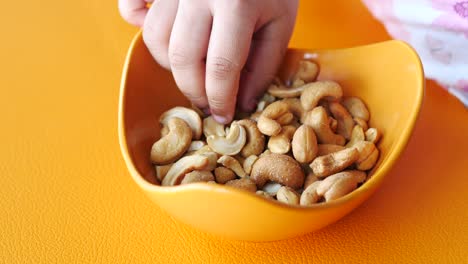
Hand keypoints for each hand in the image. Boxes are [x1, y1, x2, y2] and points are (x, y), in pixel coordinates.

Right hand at [119, 0, 297, 122]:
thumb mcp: (281, 22)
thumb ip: (263, 65)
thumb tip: (241, 103)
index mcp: (236, 3)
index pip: (220, 66)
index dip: (221, 99)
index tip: (224, 115)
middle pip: (182, 58)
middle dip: (194, 91)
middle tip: (207, 101)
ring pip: (155, 38)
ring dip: (171, 65)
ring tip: (193, 70)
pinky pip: (131, 5)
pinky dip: (136, 24)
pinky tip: (161, 36)